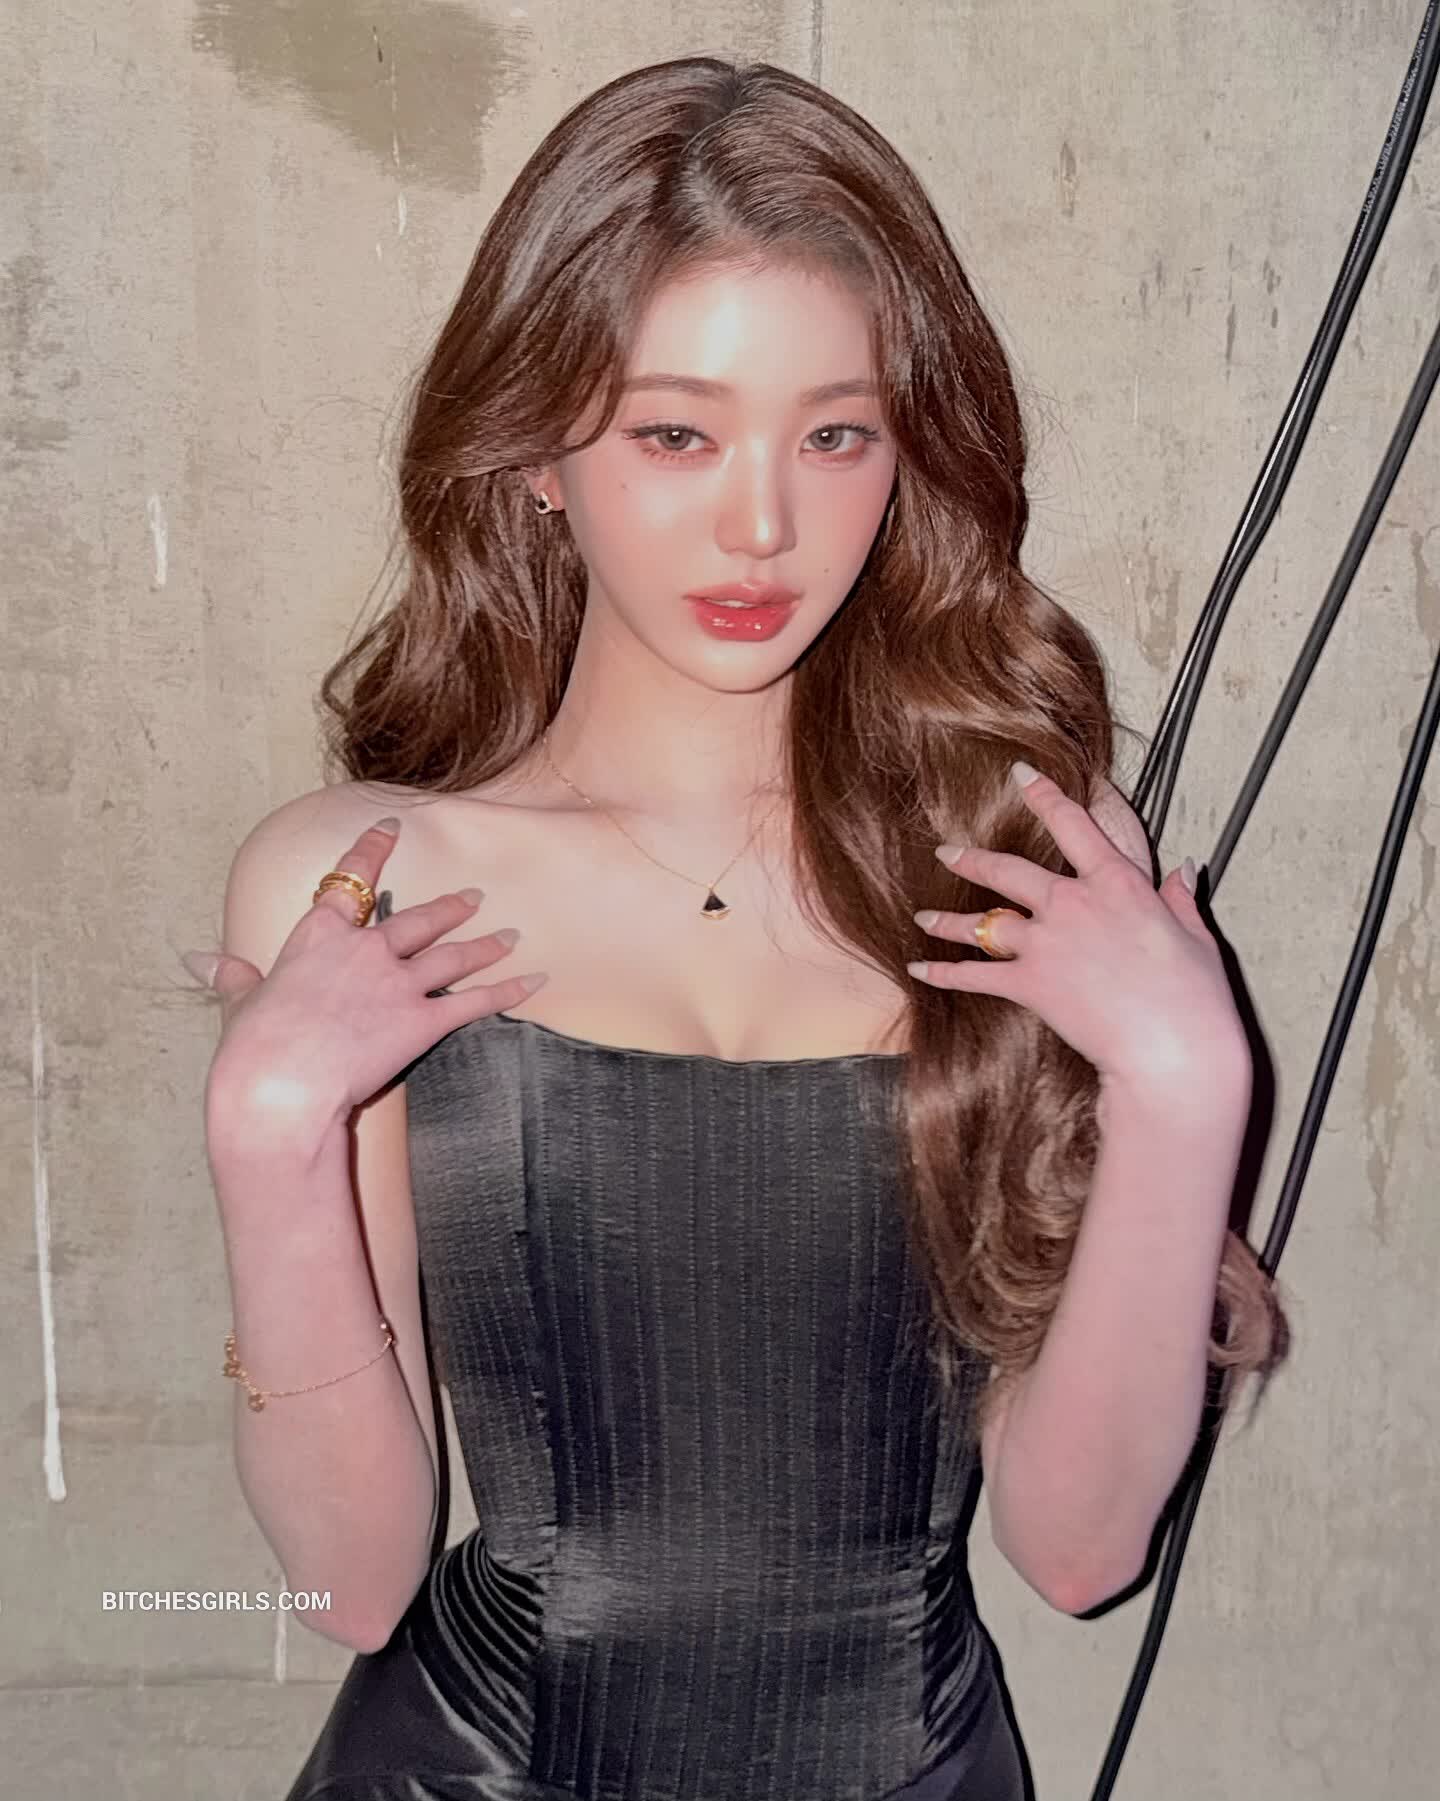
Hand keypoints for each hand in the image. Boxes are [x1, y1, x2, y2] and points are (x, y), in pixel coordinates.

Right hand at [189, 817, 547, 1128]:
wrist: (280, 1086)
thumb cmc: (253, 1049)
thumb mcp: (241, 1004)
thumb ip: (233, 977)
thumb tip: (199, 958)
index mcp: (317, 937)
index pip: (348, 883)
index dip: (371, 852)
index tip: (390, 829)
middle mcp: (364, 950)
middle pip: (416, 920)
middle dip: (449, 907)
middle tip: (474, 896)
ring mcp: (397, 983)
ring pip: (452, 956)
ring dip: (484, 945)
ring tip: (509, 935)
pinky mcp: (421, 1021)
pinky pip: (474, 1003)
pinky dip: (507, 990)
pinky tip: (532, 980)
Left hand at [907, 763, 1247, 1093]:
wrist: (1171, 1048)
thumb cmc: (1195, 997)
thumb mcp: (1196, 937)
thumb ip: (1181, 898)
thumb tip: (1185, 870)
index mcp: (1117, 884)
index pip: (1074, 825)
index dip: (1045, 795)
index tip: (1022, 774)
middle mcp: (1073, 904)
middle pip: (1009, 869)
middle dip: (973, 858)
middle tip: (947, 851)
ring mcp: (1046, 943)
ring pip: (983, 921)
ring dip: (948, 919)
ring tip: (922, 917)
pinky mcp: (1030, 984)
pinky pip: (974, 976)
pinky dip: (943, 973)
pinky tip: (920, 970)